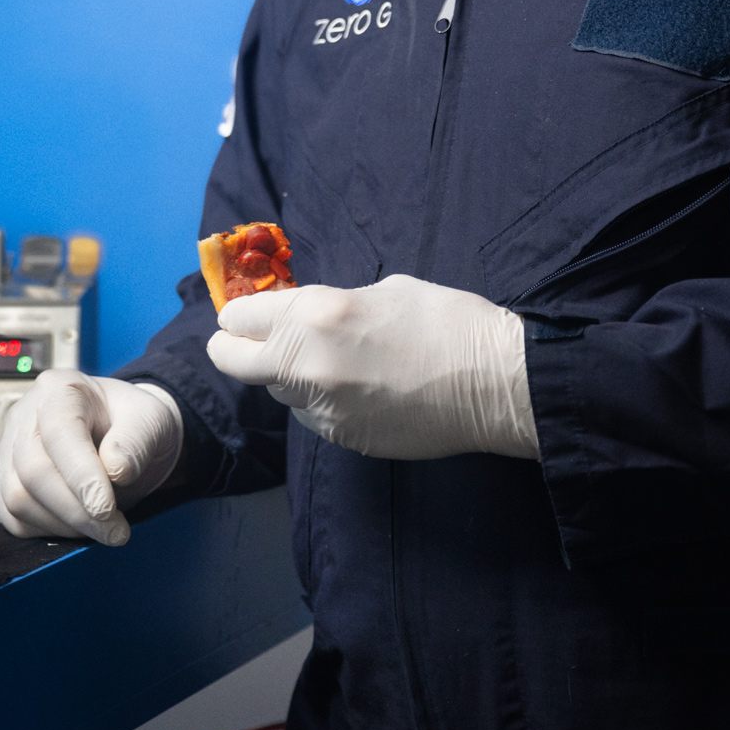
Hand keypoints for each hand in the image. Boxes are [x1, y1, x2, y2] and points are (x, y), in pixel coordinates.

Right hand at [0, 373, 183, 544]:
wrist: (122, 437)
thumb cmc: (133, 424)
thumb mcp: (152, 419)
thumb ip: (137, 441)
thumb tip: (115, 470)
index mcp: (61, 389)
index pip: (60, 432)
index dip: (81, 475)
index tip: (106, 508)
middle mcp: (26, 416)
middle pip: (33, 471)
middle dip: (77, 510)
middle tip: (116, 530)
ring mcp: (9, 450)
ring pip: (18, 499)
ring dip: (65, 524)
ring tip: (103, 526)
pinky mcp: (3, 484)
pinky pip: (14, 518)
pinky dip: (49, 531)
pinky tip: (80, 524)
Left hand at [207, 275, 536, 460]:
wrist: (494, 382)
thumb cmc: (446, 320)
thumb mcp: (383, 290)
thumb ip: (332, 305)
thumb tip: (305, 316)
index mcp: (316, 316)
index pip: (241, 318)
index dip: (240, 315)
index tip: (243, 315)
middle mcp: (308, 365)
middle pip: (236, 362)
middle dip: (235, 350)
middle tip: (246, 343)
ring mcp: (324, 409)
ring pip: (281, 392)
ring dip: (290, 377)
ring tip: (331, 364)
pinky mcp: (344, 439)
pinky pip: (314, 417)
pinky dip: (323, 402)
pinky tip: (359, 389)